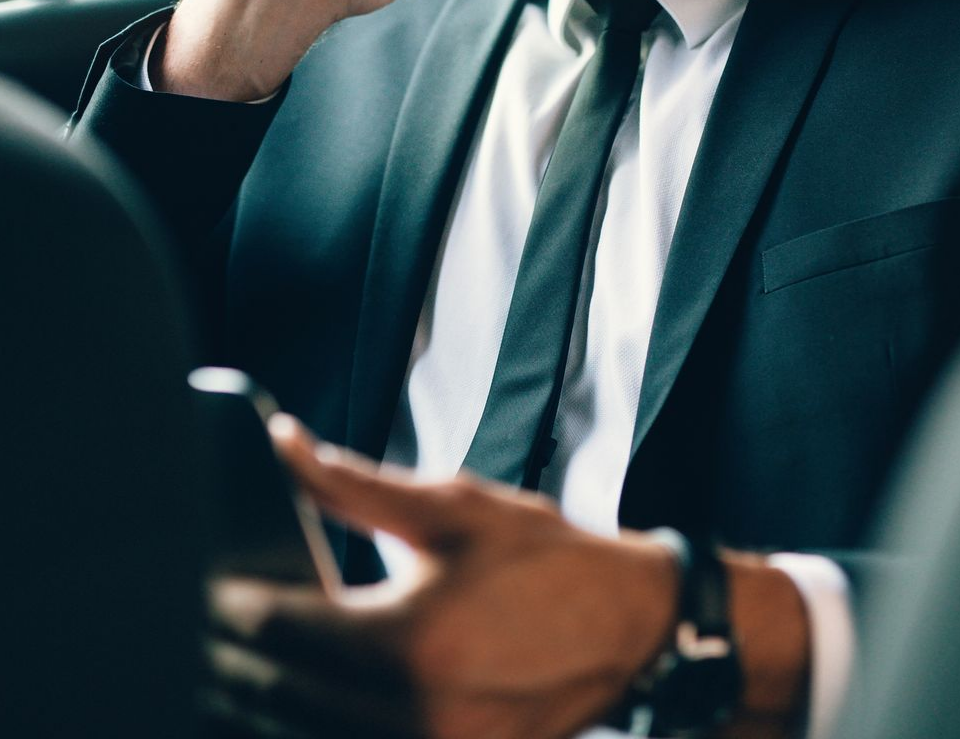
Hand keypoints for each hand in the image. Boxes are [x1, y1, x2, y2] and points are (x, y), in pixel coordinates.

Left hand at [205, 417, 678, 738]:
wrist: (626, 622)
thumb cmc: (543, 556)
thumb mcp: (449, 507)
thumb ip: (354, 483)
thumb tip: (285, 444)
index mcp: (406, 638)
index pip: (279, 628)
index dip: (229, 606)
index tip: (205, 585)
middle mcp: (412, 710)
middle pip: (278, 695)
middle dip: (235, 658)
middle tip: (210, 623)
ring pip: (309, 730)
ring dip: (270, 697)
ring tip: (244, 658)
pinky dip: (317, 719)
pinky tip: (305, 691)